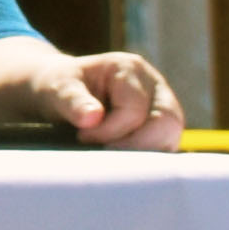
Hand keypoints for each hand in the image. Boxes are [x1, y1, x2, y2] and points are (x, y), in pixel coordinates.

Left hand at [45, 49, 183, 150]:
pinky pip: (166, 145)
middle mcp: (154, 84)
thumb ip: (73, 101)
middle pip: (167, 121)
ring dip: (144, 153)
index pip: (134, 109)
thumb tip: (92, 118)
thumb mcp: (57, 88)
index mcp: (129, 67)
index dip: (110, 130)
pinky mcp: (162, 125)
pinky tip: (122, 162)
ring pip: (171, 135)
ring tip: (110, 159)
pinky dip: (147, 156)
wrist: (61, 92)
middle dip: (135, 146)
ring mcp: (162, 104)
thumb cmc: (59, 87)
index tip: (83, 137)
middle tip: (103, 155)